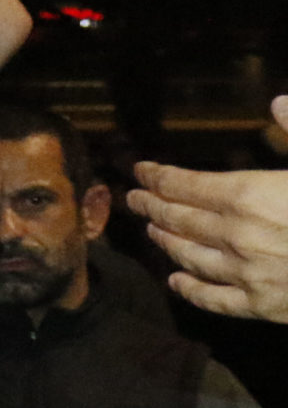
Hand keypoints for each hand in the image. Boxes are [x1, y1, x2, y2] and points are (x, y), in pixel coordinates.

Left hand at [130, 114, 287, 320]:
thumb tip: (278, 100)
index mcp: (249, 195)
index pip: (186, 184)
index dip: (159, 176)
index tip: (141, 171)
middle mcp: (237, 235)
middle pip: (179, 220)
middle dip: (153, 207)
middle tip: (134, 200)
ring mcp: (247, 274)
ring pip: (189, 257)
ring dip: (166, 242)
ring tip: (152, 231)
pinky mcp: (262, 307)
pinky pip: (213, 300)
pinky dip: (190, 290)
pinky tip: (176, 281)